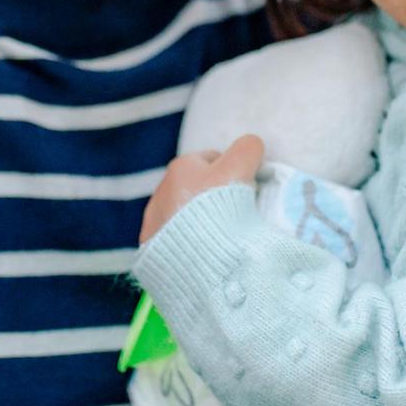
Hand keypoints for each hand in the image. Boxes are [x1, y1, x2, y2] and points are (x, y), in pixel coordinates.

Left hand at [139, 134, 263, 243]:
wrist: (196, 260)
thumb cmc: (216, 208)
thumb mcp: (239, 168)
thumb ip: (248, 149)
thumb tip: (251, 145)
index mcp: (181, 166)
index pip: (216, 160)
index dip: (236, 174)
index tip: (246, 193)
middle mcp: (162, 189)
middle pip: (201, 186)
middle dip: (217, 197)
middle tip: (236, 215)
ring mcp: (156, 220)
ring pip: (188, 213)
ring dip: (203, 219)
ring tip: (221, 236)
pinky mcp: (155, 248)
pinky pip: (178, 237)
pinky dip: (191, 241)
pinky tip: (205, 250)